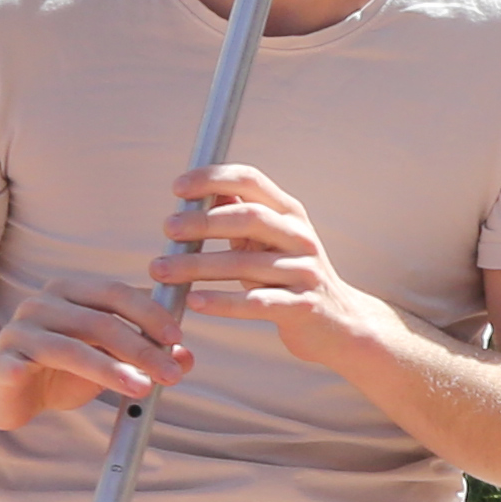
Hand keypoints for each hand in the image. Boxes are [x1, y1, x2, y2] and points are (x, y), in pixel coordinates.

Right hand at [0, 273, 188, 432]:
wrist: (0, 393)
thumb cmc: (58, 371)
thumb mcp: (108, 362)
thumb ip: (144, 356)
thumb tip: (186, 357)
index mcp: (69, 293)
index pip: (115, 293)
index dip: (149, 313)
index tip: (177, 338)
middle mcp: (41, 304)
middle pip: (100, 321)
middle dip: (142, 349)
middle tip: (171, 374)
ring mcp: (19, 332)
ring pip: (72, 347)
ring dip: (112, 369)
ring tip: (144, 388)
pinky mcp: (2, 362)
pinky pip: (30, 367)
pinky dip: (57, 378)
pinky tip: (84, 396)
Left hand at [153, 165, 409, 369]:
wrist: (339, 323)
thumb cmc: (290, 277)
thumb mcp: (270, 240)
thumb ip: (239, 215)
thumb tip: (203, 190)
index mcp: (290, 213)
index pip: (251, 180)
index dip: (212, 178)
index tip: (177, 189)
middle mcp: (300, 237)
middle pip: (248, 217)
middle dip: (203, 221)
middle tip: (167, 229)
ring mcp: (305, 272)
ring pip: (246, 264)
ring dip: (197, 266)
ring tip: (161, 270)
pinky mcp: (303, 307)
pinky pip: (257, 303)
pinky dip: (222, 303)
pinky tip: (194, 301)